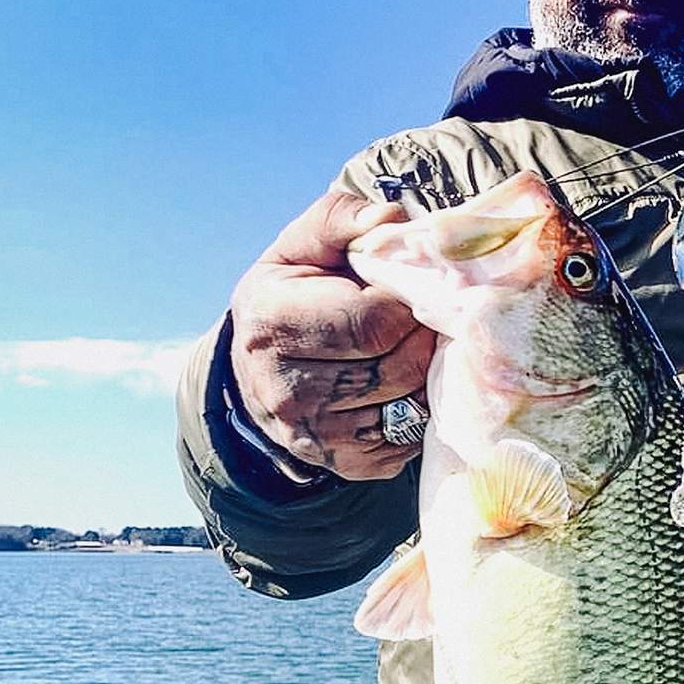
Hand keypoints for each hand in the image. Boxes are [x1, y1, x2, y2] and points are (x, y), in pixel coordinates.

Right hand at [230, 190, 435, 480]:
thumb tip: (392, 217)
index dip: (407, 301)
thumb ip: (342, 219)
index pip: (376, 320)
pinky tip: (401, 386)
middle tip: (419, 320)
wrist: (257, 374)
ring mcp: (317, 436)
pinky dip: (418, 409)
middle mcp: (288, 389)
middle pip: (401, 365)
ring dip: (426, 374)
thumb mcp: (301, 247)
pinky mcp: (347, 466)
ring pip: (413, 403)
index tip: (406, 290)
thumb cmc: (292, 296)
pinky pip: (413, 438)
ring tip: (410, 349)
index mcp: (274, 322)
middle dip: (422, 337)